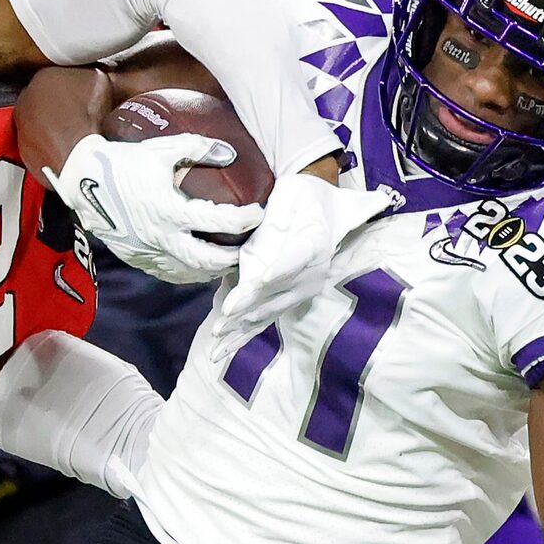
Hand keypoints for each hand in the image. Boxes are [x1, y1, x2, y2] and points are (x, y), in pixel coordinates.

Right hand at [49, 131, 256, 283]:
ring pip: (189, 273)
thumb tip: (230, 152)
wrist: (83, 183)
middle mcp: (162, 238)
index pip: (220, 222)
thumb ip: (199, 148)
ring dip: (212, 270)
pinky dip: (188, 273)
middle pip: (208, 260)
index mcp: (172, 211)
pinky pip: (168, 273)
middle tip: (248, 249)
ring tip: (227, 260)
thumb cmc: (123, 163)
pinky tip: (196, 266)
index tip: (258, 214)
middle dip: (233, 258)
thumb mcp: (163, 150)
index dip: (245, 219)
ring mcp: (149, 251)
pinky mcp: (137, 257)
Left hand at [216, 165, 399, 337]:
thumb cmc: (305, 199)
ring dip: (242, 324)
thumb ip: (283, 210)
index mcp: (314, 243)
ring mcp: (299, 289)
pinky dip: (241, 335)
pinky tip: (221, 348)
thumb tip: (271, 218)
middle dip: (250, 303)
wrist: (323, 211)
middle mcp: (309, 273)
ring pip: (268, 310)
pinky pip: (263, 318)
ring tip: (220, 334)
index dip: (280, 270)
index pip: (296, 259)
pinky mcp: (286, 298)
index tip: (262, 280)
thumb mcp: (294, 194)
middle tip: (227, 312)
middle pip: (277, 290)